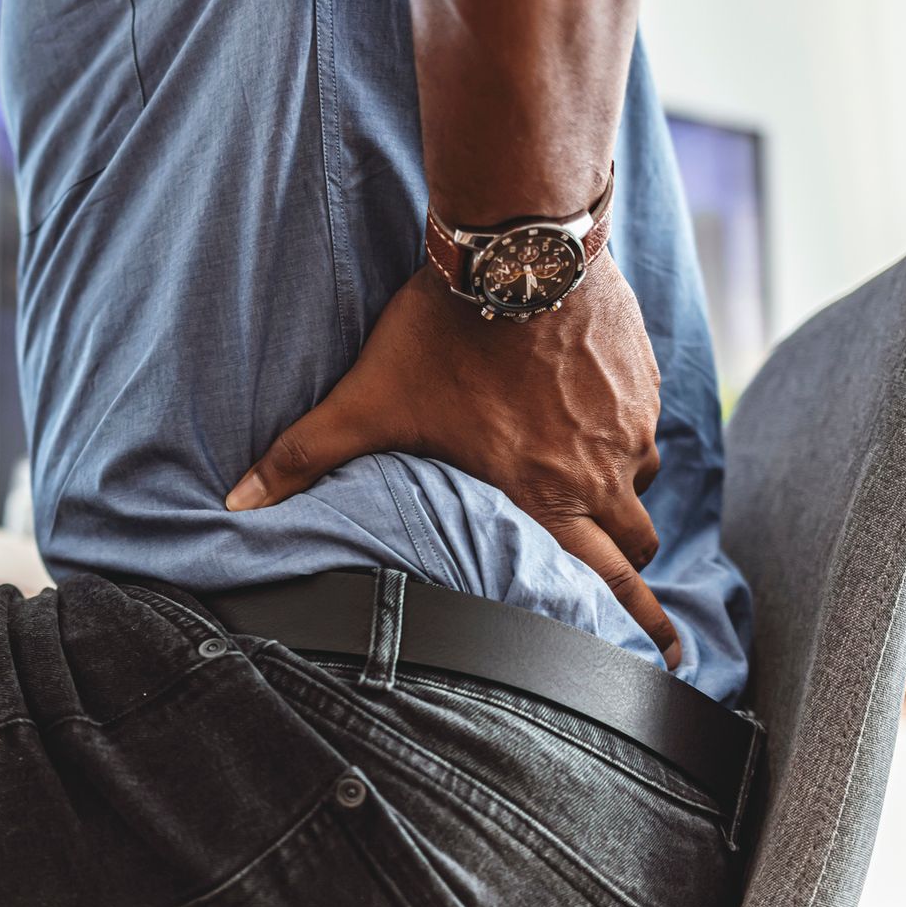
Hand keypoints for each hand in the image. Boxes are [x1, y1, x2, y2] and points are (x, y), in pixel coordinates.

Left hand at [225, 254, 680, 667]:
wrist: (517, 249)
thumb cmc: (443, 333)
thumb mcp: (368, 400)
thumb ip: (302, 457)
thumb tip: (236, 505)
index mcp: (542, 496)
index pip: (608, 581)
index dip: (642, 624)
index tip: (670, 657)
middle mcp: (598, 471)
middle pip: (636, 545)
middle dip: (630, 571)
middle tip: (628, 586)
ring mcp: (628, 422)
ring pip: (640, 482)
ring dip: (619, 494)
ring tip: (586, 485)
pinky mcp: (642, 376)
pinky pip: (643, 423)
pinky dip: (623, 432)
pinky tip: (590, 414)